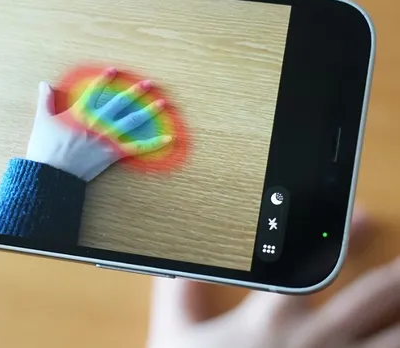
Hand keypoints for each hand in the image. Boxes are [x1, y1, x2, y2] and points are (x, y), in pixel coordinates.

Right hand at [26, 67, 172, 180]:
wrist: (51, 174)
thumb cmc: (45, 147)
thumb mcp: (43, 120)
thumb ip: (45, 100)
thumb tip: (44, 83)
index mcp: (80, 112)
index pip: (95, 90)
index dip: (104, 79)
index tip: (114, 70)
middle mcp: (98, 122)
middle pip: (120, 103)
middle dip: (135, 91)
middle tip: (149, 83)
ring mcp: (107, 138)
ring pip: (132, 121)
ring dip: (149, 111)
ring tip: (162, 103)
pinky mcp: (113, 154)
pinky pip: (137, 147)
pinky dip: (153, 143)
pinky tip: (168, 138)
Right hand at [147, 210, 399, 347]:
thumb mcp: (176, 334)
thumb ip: (181, 293)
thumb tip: (182, 262)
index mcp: (273, 316)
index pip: (314, 263)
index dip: (345, 237)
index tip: (366, 217)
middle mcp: (316, 338)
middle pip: (373, 296)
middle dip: (398, 276)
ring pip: (393, 338)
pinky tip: (399, 341)